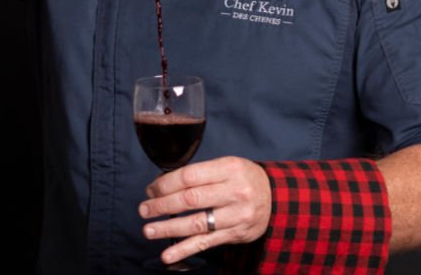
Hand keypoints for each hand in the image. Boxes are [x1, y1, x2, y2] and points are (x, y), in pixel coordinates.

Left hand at [139, 156, 270, 263]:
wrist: (276, 198)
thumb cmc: (244, 179)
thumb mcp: (227, 165)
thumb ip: (200, 173)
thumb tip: (163, 184)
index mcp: (229, 168)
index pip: (190, 176)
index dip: (166, 184)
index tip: (151, 189)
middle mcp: (234, 191)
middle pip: (190, 199)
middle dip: (161, 205)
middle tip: (144, 209)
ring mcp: (236, 215)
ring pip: (196, 223)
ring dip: (168, 228)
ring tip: (148, 230)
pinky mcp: (235, 234)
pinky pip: (206, 243)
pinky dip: (184, 250)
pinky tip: (168, 255)